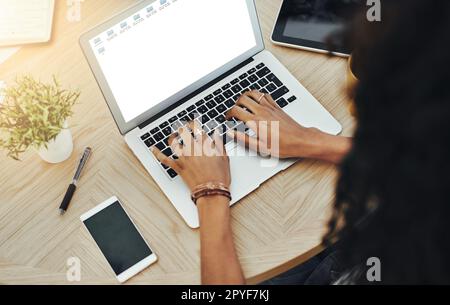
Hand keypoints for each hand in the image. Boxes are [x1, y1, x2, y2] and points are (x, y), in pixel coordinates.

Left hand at [151, 121, 230, 191]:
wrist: (212, 191)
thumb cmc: (220, 176)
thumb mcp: (225, 158)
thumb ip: (219, 144)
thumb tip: (216, 135)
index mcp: (205, 145)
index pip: (197, 128)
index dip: (194, 124)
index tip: (193, 123)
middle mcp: (193, 148)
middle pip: (184, 132)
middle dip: (182, 128)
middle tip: (182, 127)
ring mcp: (184, 157)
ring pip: (173, 143)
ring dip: (172, 137)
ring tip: (173, 135)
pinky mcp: (178, 167)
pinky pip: (165, 159)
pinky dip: (157, 153)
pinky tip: (153, 148)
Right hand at [226, 90, 350, 162]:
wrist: (301, 140)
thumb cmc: (283, 146)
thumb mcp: (260, 147)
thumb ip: (244, 139)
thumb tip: (232, 134)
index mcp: (256, 122)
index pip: (236, 111)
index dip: (228, 114)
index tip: (228, 119)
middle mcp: (262, 112)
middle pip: (242, 99)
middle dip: (235, 104)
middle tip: (234, 112)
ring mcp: (270, 107)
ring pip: (253, 93)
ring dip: (245, 96)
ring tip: (242, 103)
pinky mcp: (277, 107)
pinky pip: (264, 95)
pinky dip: (257, 95)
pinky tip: (256, 100)